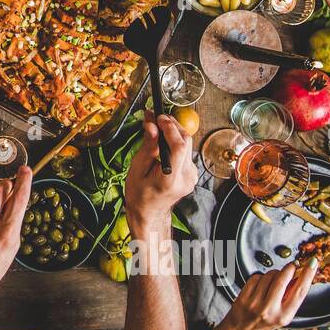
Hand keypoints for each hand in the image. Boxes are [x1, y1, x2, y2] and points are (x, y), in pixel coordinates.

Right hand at [124, 113, 195, 231]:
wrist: (149, 213)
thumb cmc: (139, 194)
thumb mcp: (137, 169)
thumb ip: (148, 146)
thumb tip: (152, 125)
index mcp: (170, 179)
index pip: (179, 147)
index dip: (170, 128)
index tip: (158, 117)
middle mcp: (186, 178)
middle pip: (186, 142)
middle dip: (171, 125)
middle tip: (155, 117)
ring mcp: (192, 177)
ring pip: (187, 145)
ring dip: (173, 132)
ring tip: (156, 126)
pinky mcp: (193, 174)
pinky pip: (186, 151)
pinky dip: (175, 142)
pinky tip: (163, 141)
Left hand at [211, 262, 316, 329]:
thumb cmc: (266, 321)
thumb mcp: (285, 314)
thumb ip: (292, 296)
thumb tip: (301, 274)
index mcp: (285, 316)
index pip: (300, 291)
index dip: (308, 275)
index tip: (312, 263)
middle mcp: (270, 310)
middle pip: (283, 279)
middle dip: (289, 268)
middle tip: (292, 266)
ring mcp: (255, 303)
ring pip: (269, 275)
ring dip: (274, 274)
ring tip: (273, 282)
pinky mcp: (244, 297)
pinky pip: (256, 277)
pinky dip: (260, 277)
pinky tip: (261, 285)